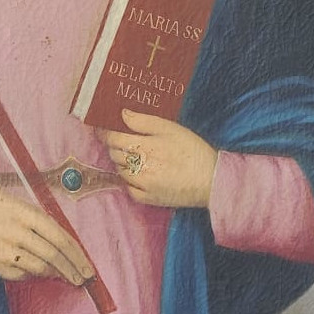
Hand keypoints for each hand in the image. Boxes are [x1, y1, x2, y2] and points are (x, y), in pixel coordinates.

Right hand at [0, 182, 94, 285]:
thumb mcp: (23, 207)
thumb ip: (44, 226)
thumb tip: (68, 251)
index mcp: (27, 213)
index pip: (60, 238)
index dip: (77, 256)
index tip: (88, 269)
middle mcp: (16, 231)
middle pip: (53, 256)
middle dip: (71, 270)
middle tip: (82, 280)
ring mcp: (4, 249)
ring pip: (39, 268)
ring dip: (55, 274)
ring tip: (64, 276)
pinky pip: (21, 274)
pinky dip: (34, 274)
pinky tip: (39, 272)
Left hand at [97, 110, 218, 207]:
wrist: (211, 180)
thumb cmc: (193, 151)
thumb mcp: (171, 129)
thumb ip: (144, 121)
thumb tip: (122, 114)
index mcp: (144, 147)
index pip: (113, 138)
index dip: (105, 132)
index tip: (103, 128)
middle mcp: (139, 167)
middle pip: (114, 154)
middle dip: (115, 145)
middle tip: (123, 139)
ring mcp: (142, 185)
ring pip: (120, 170)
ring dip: (122, 162)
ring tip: (136, 155)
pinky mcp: (148, 199)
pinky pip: (129, 188)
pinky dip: (130, 180)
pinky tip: (140, 174)